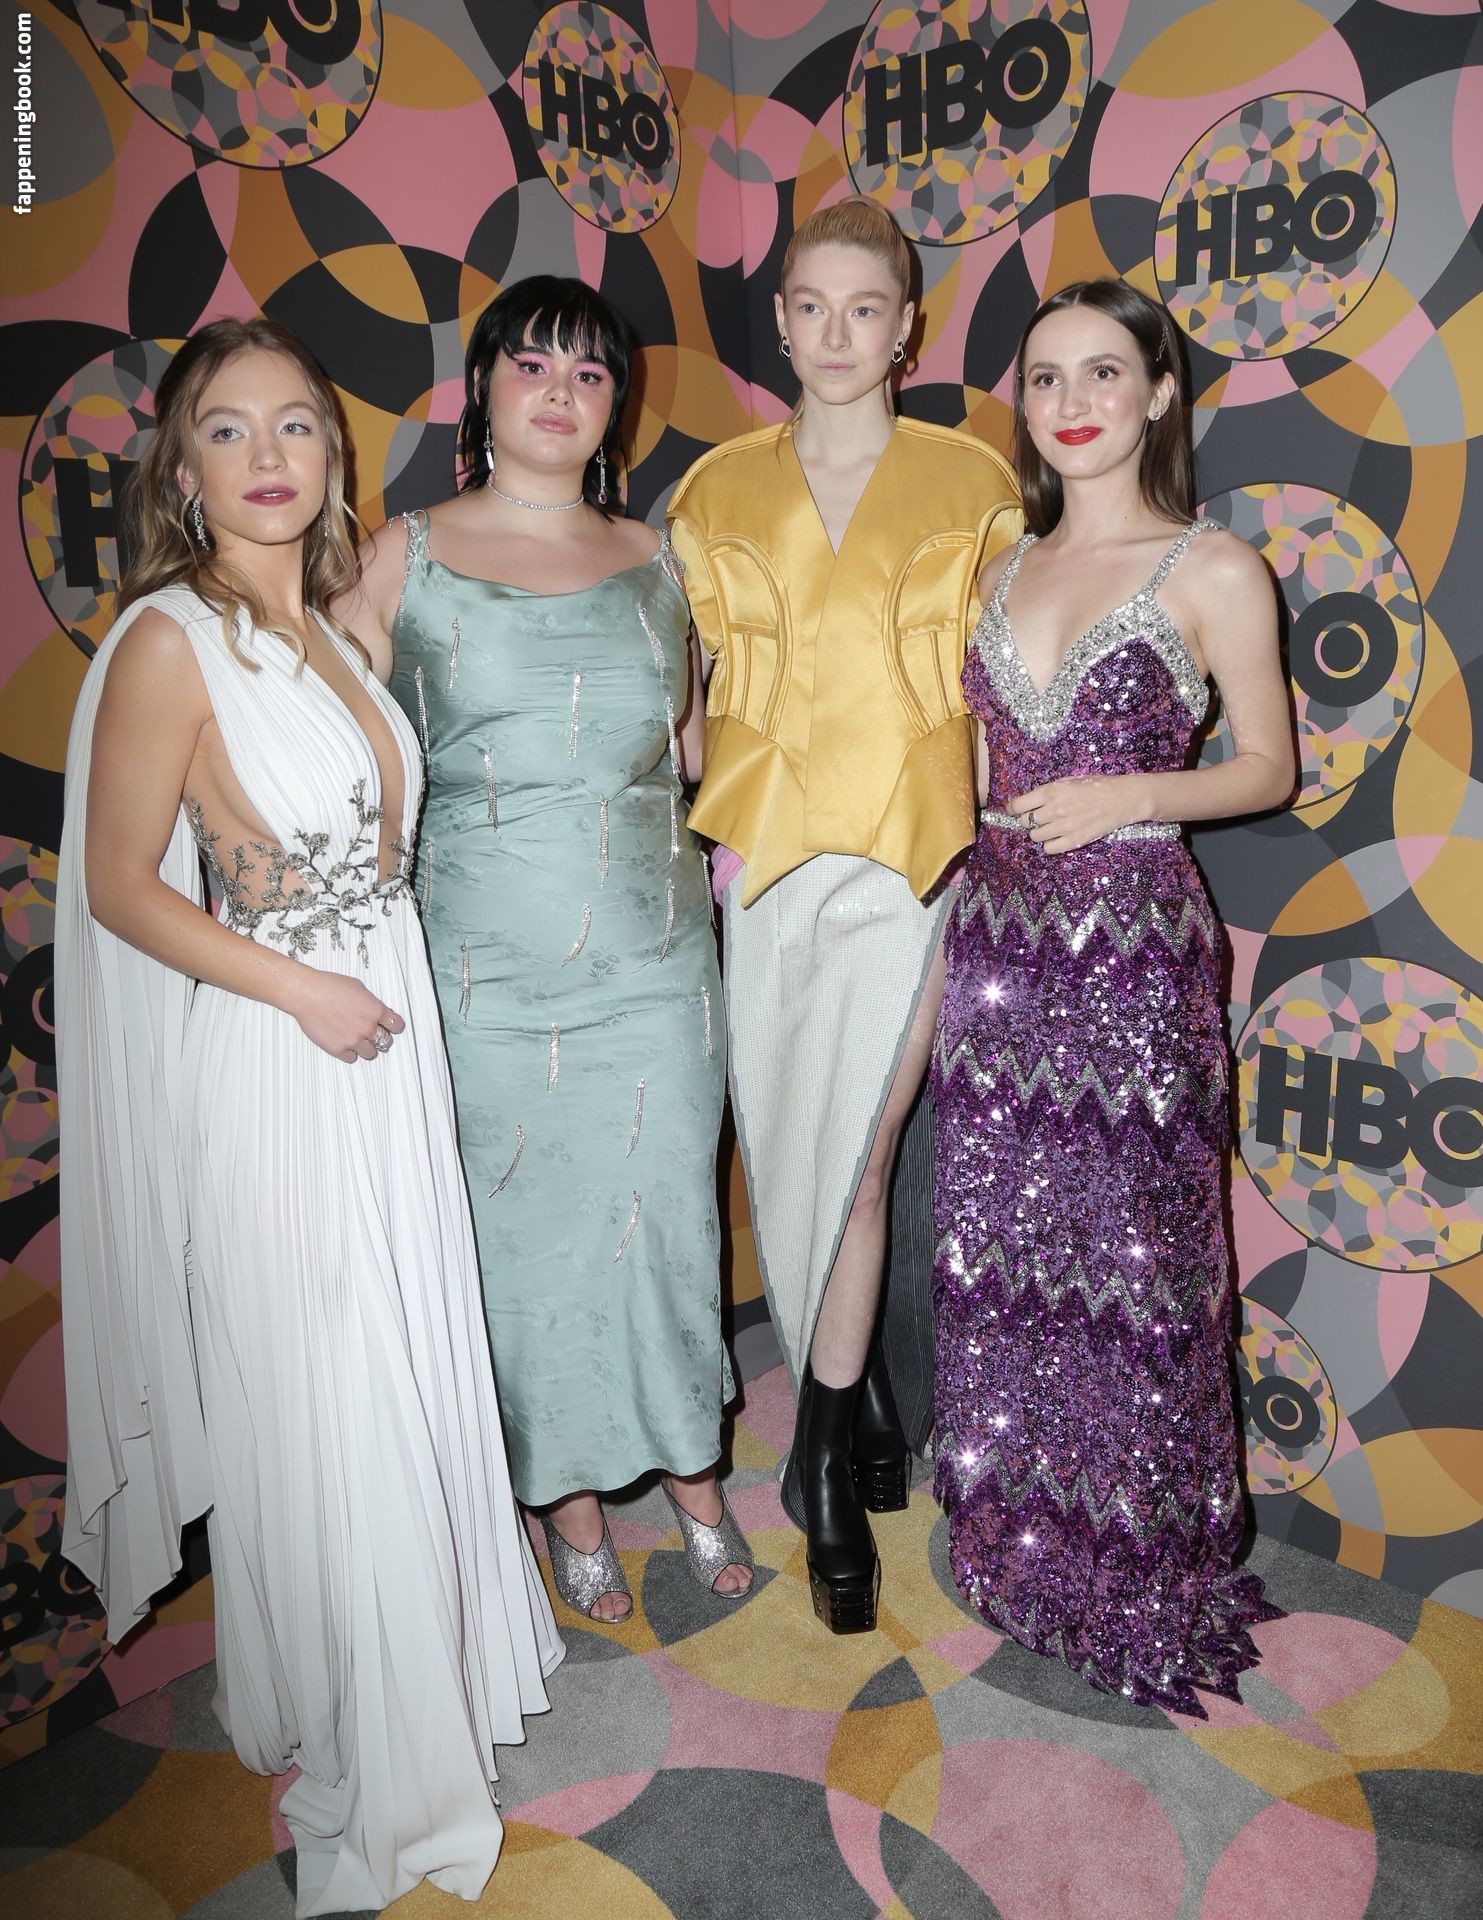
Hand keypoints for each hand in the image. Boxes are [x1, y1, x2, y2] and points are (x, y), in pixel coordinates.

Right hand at [287, 969, 405, 1062]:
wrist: (308, 994)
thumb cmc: (329, 987)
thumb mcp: (358, 988)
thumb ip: (370, 1002)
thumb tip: (373, 1010)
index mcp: (375, 1010)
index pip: (396, 1025)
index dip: (395, 1027)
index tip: (393, 1028)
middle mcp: (367, 1027)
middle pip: (386, 1042)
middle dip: (381, 1038)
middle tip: (374, 1035)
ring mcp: (353, 1040)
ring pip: (370, 1053)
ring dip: (366, 1048)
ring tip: (359, 1040)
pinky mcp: (338, 1049)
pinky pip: (351, 1058)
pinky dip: (350, 1053)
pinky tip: (345, 1044)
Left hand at [1008, 776, 1144, 853]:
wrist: (1124, 798)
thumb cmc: (1099, 786)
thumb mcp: (1071, 780)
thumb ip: (1050, 790)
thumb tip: (1031, 801)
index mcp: (1052, 791)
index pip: (1018, 805)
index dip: (1013, 809)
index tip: (1013, 811)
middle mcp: (1054, 808)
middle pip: (1025, 822)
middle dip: (1028, 820)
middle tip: (1039, 818)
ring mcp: (1064, 826)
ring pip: (1035, 836)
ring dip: (1039, 833)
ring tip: (1051, 828)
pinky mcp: (1075, 840)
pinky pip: (1049, 848)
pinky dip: (1050, 845)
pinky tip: (1058, 838)